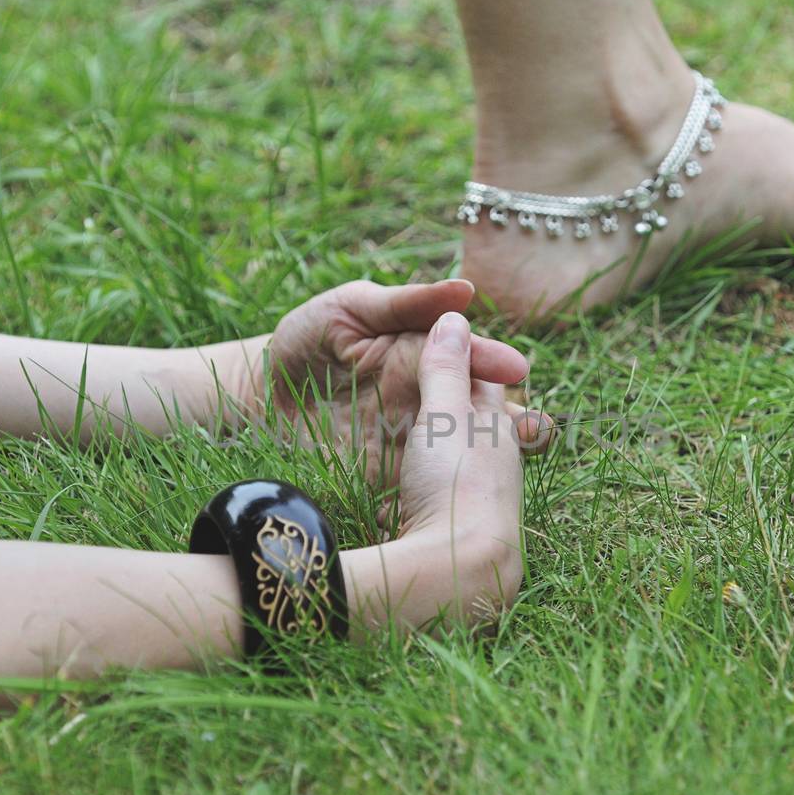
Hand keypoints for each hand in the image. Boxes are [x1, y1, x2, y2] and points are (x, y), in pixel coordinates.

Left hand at [258, 279, 541, 485]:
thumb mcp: (351, 308)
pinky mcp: (382, 476)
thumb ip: (405, 302)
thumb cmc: (303, 339)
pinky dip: (443, 496)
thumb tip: (466, 290)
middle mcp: (422, 399)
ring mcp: (405, 440)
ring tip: (520, 462)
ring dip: (488, 460)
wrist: (254, 397)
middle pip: (474, 410)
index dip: (490, 360)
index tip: (516, 367)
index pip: (464, 356)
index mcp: (419, 355)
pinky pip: (418, 488)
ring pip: (457, 452)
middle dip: (510, 419)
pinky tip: (462, 504)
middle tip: (539, 427)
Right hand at [389, 311, 528, 620]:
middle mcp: (498, 464)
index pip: (482, 382)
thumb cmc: (455, 482)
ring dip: (444, 451)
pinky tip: (416, 496)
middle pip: (478, 425)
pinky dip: (432, 488)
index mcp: (496, 428)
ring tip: (419, 440)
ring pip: (465, 465)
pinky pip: (447, 499)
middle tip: (429, 389)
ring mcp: (484, 503)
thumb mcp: (444, 416)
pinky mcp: (464, 536)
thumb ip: (445, 368)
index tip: (444, 341)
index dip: (463, 359)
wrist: (463, 572)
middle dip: (459, 407)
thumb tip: (456, 316)